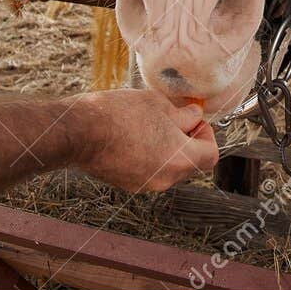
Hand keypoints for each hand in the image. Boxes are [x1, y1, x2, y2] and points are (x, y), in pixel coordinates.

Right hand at [73, 87, 218, 191]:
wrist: (80, 132)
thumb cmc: (121, 114)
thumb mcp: (159, 104)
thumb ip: (183, 114)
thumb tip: (193, 116)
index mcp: (180, 160)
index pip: (210, 155)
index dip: (207, 135)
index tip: (194, 120)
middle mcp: (165, 179)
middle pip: (190, 163)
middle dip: (187, 141)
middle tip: (174, 119)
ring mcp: (145, 185)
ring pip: (168, 168)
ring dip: (167, 149)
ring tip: (150, 124)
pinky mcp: (127, 184)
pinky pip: (149, 171)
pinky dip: (150, 156)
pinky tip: (134, 136)